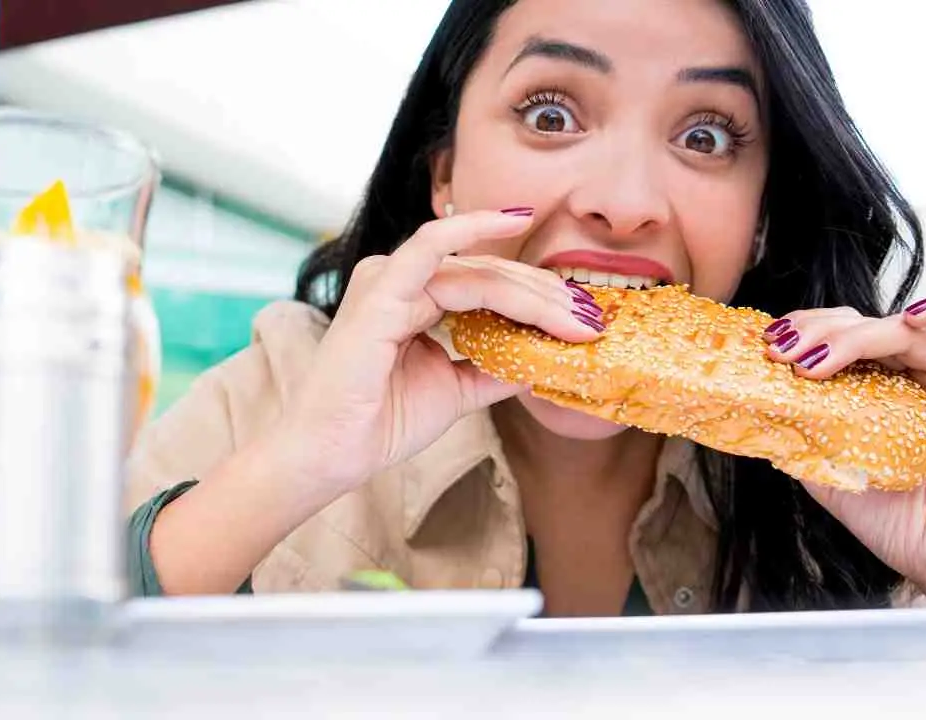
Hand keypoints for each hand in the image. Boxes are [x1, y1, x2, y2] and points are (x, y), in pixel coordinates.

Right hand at [273, 209, 604, 498]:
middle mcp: (401, 281)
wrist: (332, 453)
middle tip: (594, 318)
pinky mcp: (382, 290)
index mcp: (415, 298)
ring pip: (478, 271)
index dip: (540, 301)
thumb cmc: (380, 421)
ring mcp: (389, 281)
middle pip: (491, 275)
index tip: (586, 322)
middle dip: (547, 297)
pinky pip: (431, 247)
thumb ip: (497, 367)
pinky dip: (472, 229)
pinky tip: (514, 219)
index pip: (489, 286)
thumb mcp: (457, 389)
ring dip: (532, 291)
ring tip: (574, 315)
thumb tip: (548, 356)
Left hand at [763, 285, 925, 604]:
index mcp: (873, 394)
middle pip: (863, 326)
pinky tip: (896, 326)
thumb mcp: (831, 474)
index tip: (767, 347)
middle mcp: (909, 381)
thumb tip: (754, 407)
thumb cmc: (900, 524)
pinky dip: (917, 329)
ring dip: (850, 335)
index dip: (804, 335)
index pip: (839, 341)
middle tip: (781, 348)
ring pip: (897, 330)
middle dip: (817, 328)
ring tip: (810, 359)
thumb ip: (801, 437)